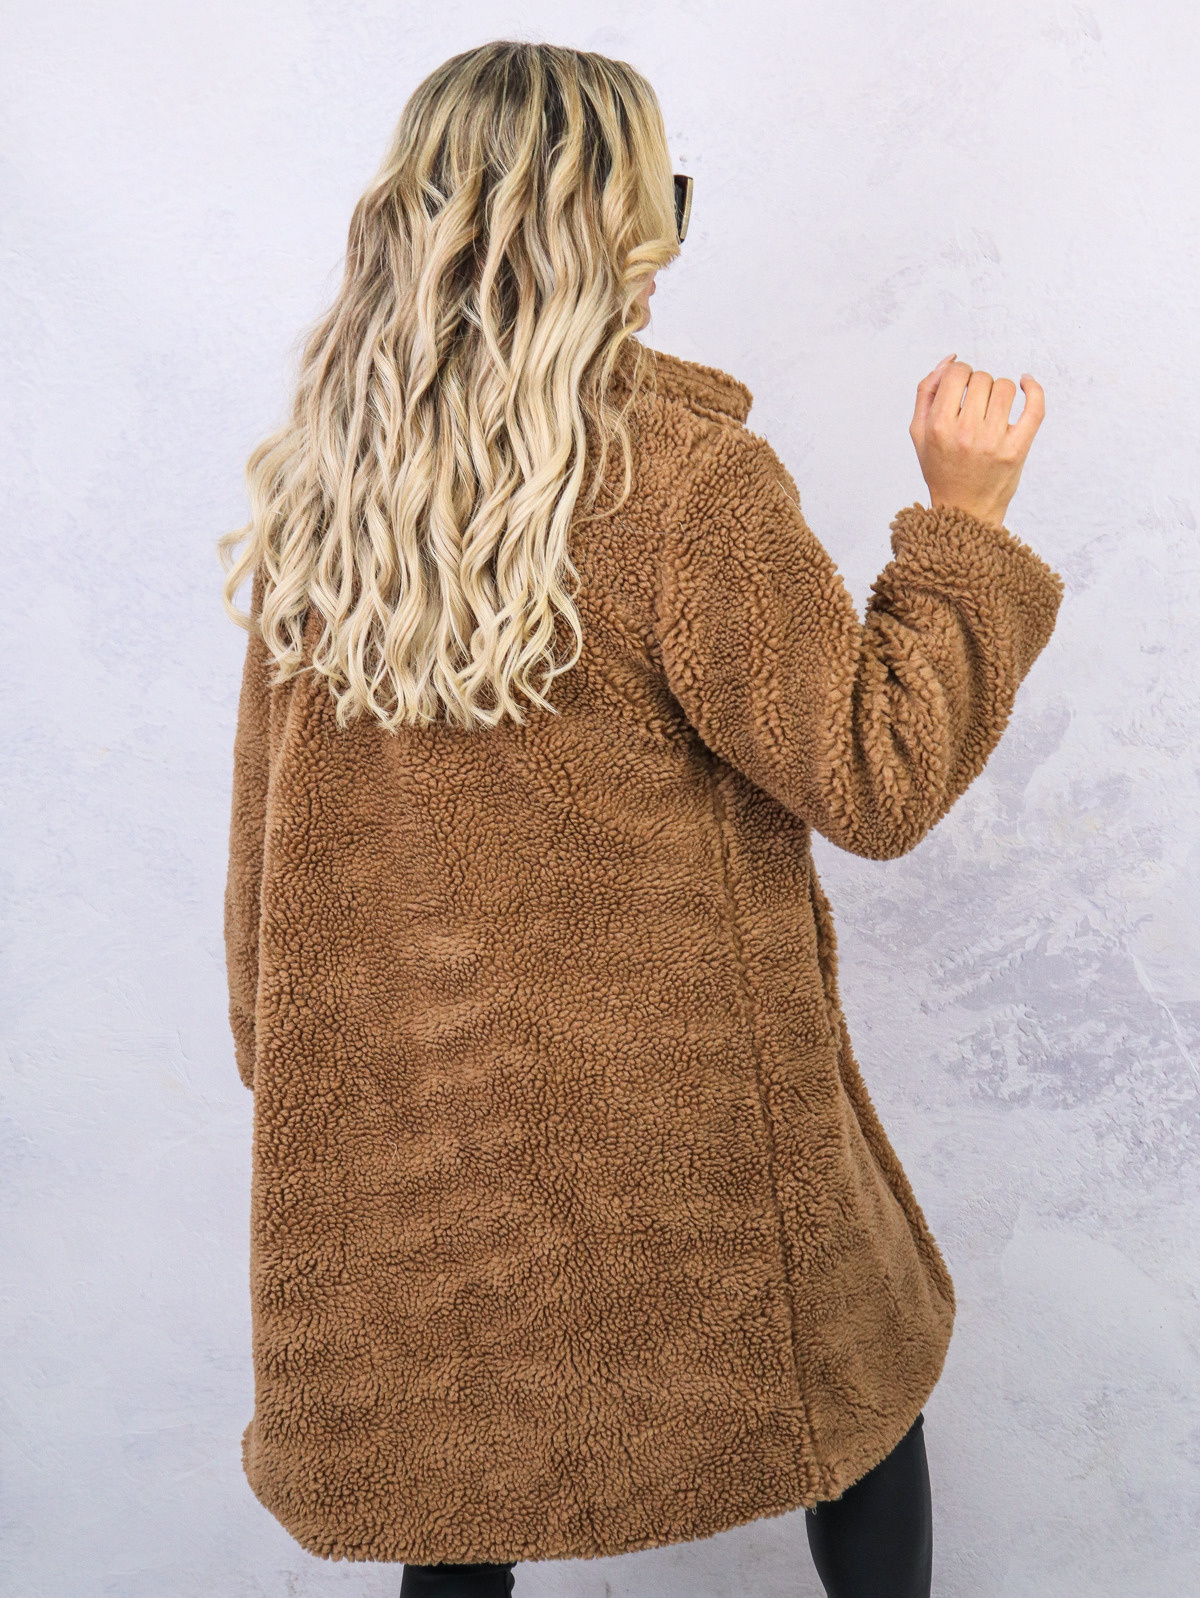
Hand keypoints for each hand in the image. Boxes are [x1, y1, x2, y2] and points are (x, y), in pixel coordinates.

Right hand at [909, 354, 1044, 527]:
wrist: (964, 511)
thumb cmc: (941, 468)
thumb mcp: (920, 433)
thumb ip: (927, 392)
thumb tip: (951, 359)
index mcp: (938, 426)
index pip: (957, 373)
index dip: (961, 373)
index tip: (962, 387)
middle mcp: (966, 433)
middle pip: (982, 378)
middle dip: (979, 385)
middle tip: (976, 405)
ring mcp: (993, 442)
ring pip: (1006, 387)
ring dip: (1001, 390)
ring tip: (994, 407)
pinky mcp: (1017, 449)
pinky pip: (1034, 407)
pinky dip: (1034, 389)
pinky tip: (1028, 383)